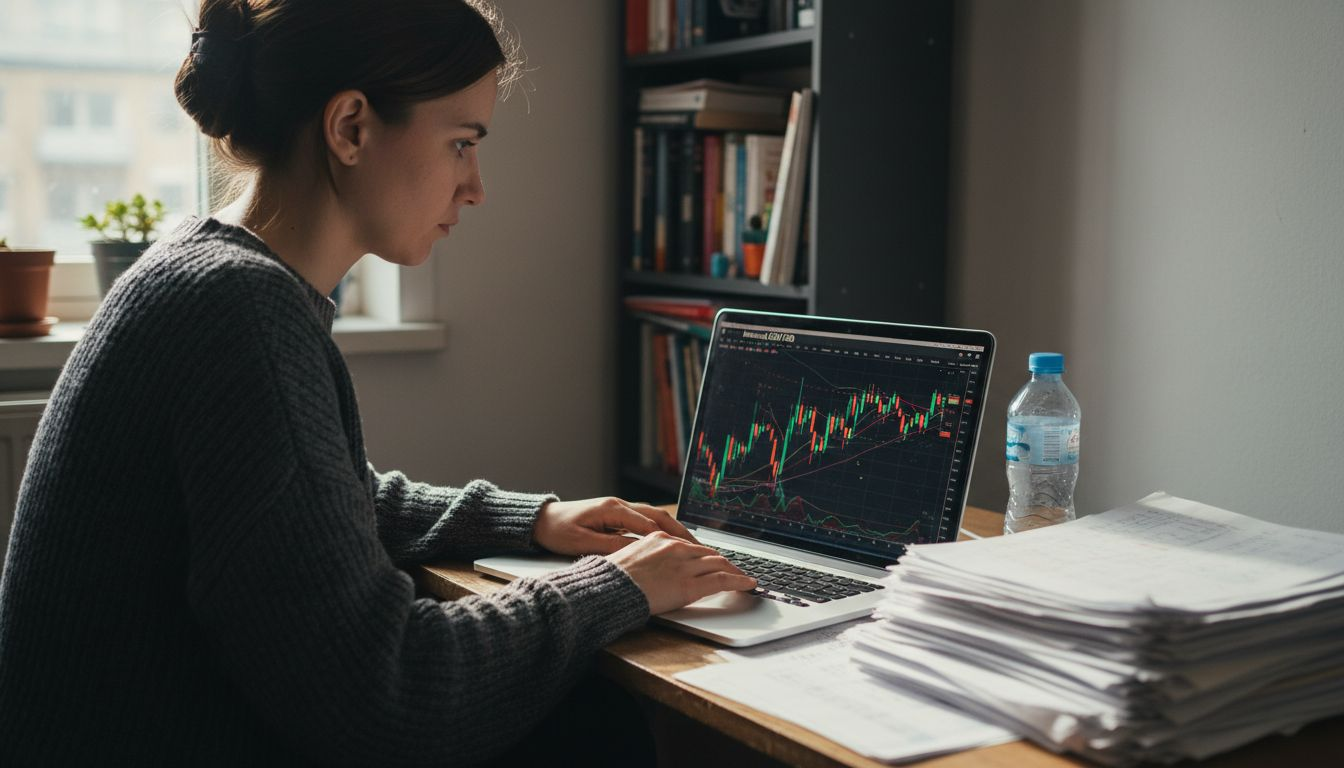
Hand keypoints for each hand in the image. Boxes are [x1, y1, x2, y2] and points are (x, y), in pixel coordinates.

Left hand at [533, 497, 700, 555]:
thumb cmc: (558, 531)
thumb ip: (611, 547)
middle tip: (699, 547)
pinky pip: (644, 520)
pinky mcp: (616, 515)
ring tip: (691, 544)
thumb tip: (637, 552)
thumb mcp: (583, 543)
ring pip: (654, 517)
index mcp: (613, 510)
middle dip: (680, 531)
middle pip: (658, 516)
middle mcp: (620, 505)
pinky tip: (670, 541)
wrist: (541, 520)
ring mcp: (619, 509)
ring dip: (673, 529)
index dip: (670, 538)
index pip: (649, 524)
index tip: (688, 550)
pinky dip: (660, 530)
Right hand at [606, 532, 757, 615]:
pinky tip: (748, 584)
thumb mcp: (627, 559)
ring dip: (735, 571)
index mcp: (658, 538)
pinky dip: (739, 581)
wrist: (607, 590)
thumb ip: (646, 558)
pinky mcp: (691, 584)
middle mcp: (674, 547)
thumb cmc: (611, 579)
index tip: (711, 560)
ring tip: (744, 578)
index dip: (705, 554)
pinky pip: (722, 579)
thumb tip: (652, 568)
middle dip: (724, 561)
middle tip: (734, 569)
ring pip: (719, 563)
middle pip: (708, 552)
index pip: (690, 545)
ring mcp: (684, 565)